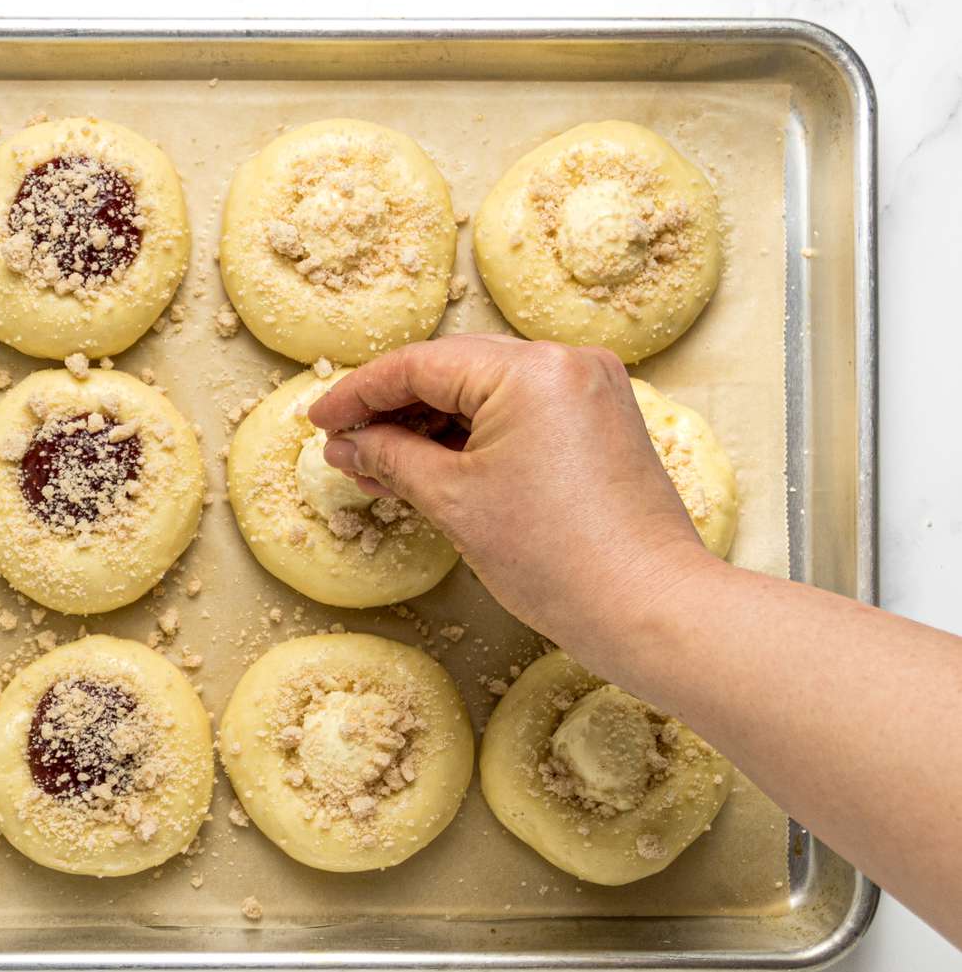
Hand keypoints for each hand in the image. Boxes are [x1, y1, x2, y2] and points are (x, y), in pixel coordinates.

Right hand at [307, 334, 714, 664]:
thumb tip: (348, 446)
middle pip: (453, 370)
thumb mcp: (453, 502)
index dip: (359, 394)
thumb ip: (391, 459)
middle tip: (346, 447)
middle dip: (392, 409)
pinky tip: (432, 468)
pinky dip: (473, 436)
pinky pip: (520, 412)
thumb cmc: (558, 559)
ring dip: (430, 425)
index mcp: (530, 369)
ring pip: (486, 391)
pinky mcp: (600, 421)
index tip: (320, 421)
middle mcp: (566, 362)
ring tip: (381, 469)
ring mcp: (589, 389)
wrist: (649, 608)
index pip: (420, 364)